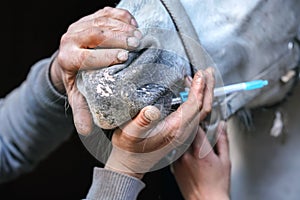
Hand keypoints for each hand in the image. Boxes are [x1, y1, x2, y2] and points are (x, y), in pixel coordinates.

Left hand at [49, 7, 142, 134]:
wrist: (69, 57)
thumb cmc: (77, 77)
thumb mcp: (78, 94)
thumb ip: (82, 111)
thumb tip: (86, 130)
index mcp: (68, 58)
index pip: (86, 56)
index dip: (105, 56)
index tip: (124, 57)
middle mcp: (70, 38)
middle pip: (96, 34)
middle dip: (118, 37)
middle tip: (137, 43)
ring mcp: (80, 25)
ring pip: (102, 21)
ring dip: (122, 27)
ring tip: (138, 35)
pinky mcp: (90, 17)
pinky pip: (106, 12)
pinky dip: (122, 16)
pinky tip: (133, 24)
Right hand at [105, 68, 214, 178]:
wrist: (130, 164)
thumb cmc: (128, 149)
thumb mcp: (130, 135)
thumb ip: (141, 123)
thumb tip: (151, 110)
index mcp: (173, 130)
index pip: (193, 106)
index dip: (198, 88)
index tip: (200, 74)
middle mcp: (182, 132)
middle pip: (203, 108)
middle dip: (207, 88)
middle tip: (209, 72)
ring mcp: (182, 134)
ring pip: (201, 112)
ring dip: (204, 94)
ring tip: (204, 79)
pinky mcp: (179, 133)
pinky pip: (194, 115)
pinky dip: (197, 101)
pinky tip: (191, 93)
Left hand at [172, 121, 230, 199]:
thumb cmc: (217, 185)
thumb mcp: (225, 161)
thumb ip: (222, 140)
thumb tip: (222, 126)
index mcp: (201, 152)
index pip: (196, 127)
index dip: (198, 119)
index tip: (201, 117)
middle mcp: (187, 156)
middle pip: (184, 132)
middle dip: (189, 126)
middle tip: (194, 123)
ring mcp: (178, 162)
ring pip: (177, 141)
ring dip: (183, 135)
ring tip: (190, 136)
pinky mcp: (174, 168)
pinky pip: (174, 151)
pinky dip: (179, 146)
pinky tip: (186, 148)